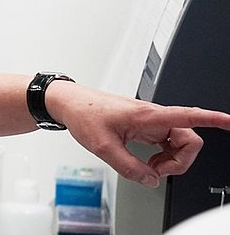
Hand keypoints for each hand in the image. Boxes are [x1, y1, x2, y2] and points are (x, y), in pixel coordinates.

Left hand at [49, 82, 229, 187]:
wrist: (70, 104)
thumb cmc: (84, 114)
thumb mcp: (102, 147)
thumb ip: (129, 167)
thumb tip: (150, 180)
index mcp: (147, 116)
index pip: (189, 115)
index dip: (214, 119)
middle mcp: (153, 117)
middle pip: (189, 140)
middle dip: (180, 161)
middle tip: (156, 171)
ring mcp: (150, 122)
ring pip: (179, 144)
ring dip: (170, 161)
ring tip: (148, 167)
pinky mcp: (145, 127)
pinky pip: (166, 144)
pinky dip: (161, 157)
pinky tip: (147, 162)